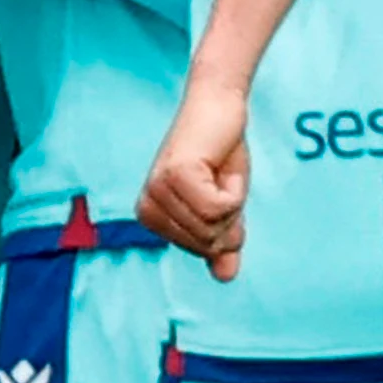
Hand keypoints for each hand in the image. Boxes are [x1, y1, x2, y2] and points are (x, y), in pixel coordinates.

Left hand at [141, 77, 254, 280]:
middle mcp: (148, 207)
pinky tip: (220, 165)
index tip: (217, 189)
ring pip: (214, 226)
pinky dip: (234, 190)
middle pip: (208, 242)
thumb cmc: (221, 152)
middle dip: (231, 214)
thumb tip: (224, 277)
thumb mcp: (225, 205)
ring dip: (233, 200)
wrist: (220, 105)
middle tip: (221, 178)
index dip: (224, 225)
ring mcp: (159, 191)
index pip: (202, 249)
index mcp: (152, 217)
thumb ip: (222, 240)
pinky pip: (219, 207)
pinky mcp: (176, 175)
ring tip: (220, 171)